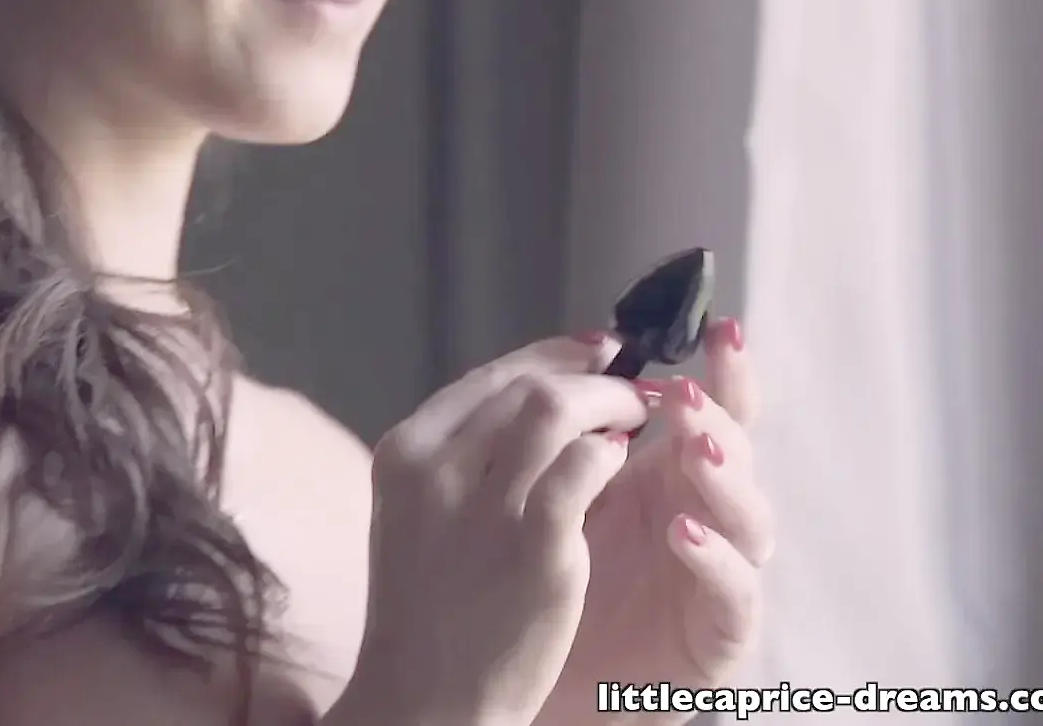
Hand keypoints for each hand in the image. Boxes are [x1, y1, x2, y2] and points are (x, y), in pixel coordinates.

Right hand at [332, 338, 651, 725]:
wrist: (424, 696)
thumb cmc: (424, 607)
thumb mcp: (418, 515)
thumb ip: (461, 458)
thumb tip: (531, 399)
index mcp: (403, 453)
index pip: (487, 380)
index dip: (549, 356)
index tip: (592, 352)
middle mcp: (437, 468)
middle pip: (525, 385)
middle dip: (589, 375)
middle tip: (630, 385)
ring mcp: (486, 505)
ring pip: (557, 407)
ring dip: (610, 401)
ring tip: (639, 417)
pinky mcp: (538, 545)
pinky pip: (589, 465)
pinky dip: (612, 452)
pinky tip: (625, 463)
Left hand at [540, 319, 772, 724]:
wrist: (534, 682)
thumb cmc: (543, 584)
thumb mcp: (553, 494)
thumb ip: (573, 434)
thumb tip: (578, 351)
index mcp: (666, 475)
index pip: (707, 411)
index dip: (724, 371)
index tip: (719, 326)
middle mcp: (703, 515)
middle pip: (736, 453)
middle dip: (718, 416)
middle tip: (684, 391)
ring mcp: (718, 573)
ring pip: (750, 516)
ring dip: (723, 476)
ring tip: (691, 445)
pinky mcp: (718, 635)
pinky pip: (733, 593)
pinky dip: (713, 558)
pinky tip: (681, 531)